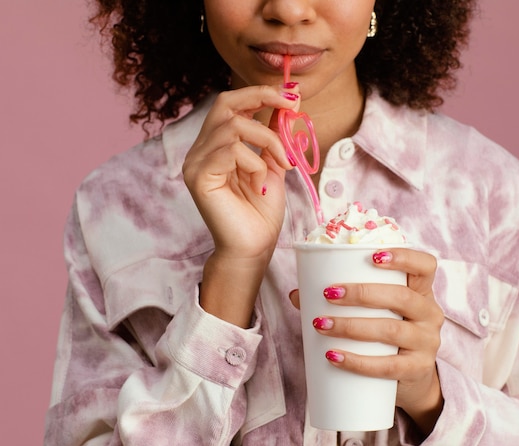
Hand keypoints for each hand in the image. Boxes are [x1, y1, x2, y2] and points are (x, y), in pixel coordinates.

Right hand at [183, 85, 297, 326]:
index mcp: (216, 145)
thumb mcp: (273, 165)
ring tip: (281, 166)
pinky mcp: (198, 177)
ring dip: (268, 142)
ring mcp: (196, 162)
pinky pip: (231, 151)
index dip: (260, 93)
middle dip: (262, 97)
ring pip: (234, 126)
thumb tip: (284, 104)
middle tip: (291, 105)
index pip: (231, 104)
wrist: (254, 247)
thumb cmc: (261, 212)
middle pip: (226, 104)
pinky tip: (259, 185)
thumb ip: (273, 135)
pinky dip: (254, 164)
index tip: (292, 95)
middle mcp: (201, 149)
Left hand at [289, 248, 443, 434]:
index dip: (404, 256)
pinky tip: (333, 355)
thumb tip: (297, 294)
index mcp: (422, 291)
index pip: (425, 265)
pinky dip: (357, 361)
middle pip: (402, 297)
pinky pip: (388, 366)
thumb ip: (341, 298)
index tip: (372, 256)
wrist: (409, 379)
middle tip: (329, 294)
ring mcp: (427, 343)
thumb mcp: (375, 312)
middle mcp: (429, 314)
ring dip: (352, 326)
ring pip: (392, 330)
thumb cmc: (385, 335)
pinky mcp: (418, 369)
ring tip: (321, 324)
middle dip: (362, 293)